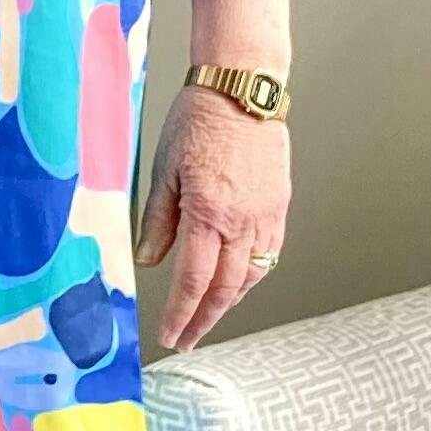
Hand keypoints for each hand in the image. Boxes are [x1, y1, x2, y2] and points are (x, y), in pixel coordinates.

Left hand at [134, 82, 289, 349]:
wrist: (242, 90)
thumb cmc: (198, 120)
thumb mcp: (164, 170)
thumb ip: (158, 220)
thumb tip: (150, 260)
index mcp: (209, 213)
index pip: (194, 280)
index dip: (181, 314)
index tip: (171, 335)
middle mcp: (242, 220)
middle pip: (226, 288)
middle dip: (205, 319)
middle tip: (188, 339)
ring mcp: (266, 215)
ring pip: (252, 275)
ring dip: (230, 302)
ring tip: (209, 315)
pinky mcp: (279, 206)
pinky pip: (270, 253)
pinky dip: (252, 275)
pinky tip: (238, 281)